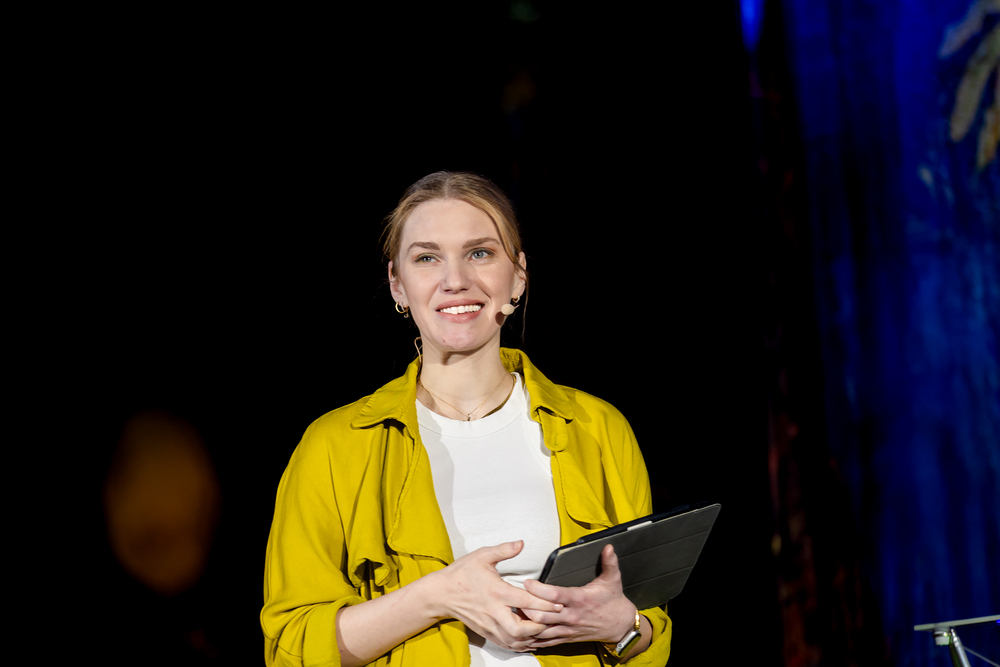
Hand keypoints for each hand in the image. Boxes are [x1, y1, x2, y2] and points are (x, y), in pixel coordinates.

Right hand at [434, 541, 564, 651]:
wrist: (441, 593)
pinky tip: (528, 639)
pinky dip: (519, 645)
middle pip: (519, 629)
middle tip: (551, 620)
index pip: (525, 601)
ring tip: (542, 629)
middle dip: (538, 627)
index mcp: (496, 591)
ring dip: (530, 638)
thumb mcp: (482, 555)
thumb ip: (504, 550)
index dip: (544, 604)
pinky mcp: (485, 632)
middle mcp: (493, 611)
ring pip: (513, 640)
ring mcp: (489, 624)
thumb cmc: (462, 573)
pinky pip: (505, 644)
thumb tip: (521, 543)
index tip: (558, 604)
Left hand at [520, 544, 636, 647]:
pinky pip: (546, 641)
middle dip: (527, 607)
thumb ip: (609, 562)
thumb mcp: (613, 579)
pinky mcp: (566, 637)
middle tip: (513, 597)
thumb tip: (608, 546)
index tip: (527, 582)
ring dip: (527, 623)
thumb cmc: (613, 600)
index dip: (538, 590)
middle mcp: (571, 616)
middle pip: (542, 615)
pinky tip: (522, 631)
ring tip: (514, 612)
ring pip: (541, 630)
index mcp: (579, 599)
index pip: (554, 596)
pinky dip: (533, 636)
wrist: (620, 625)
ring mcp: (568, 628)